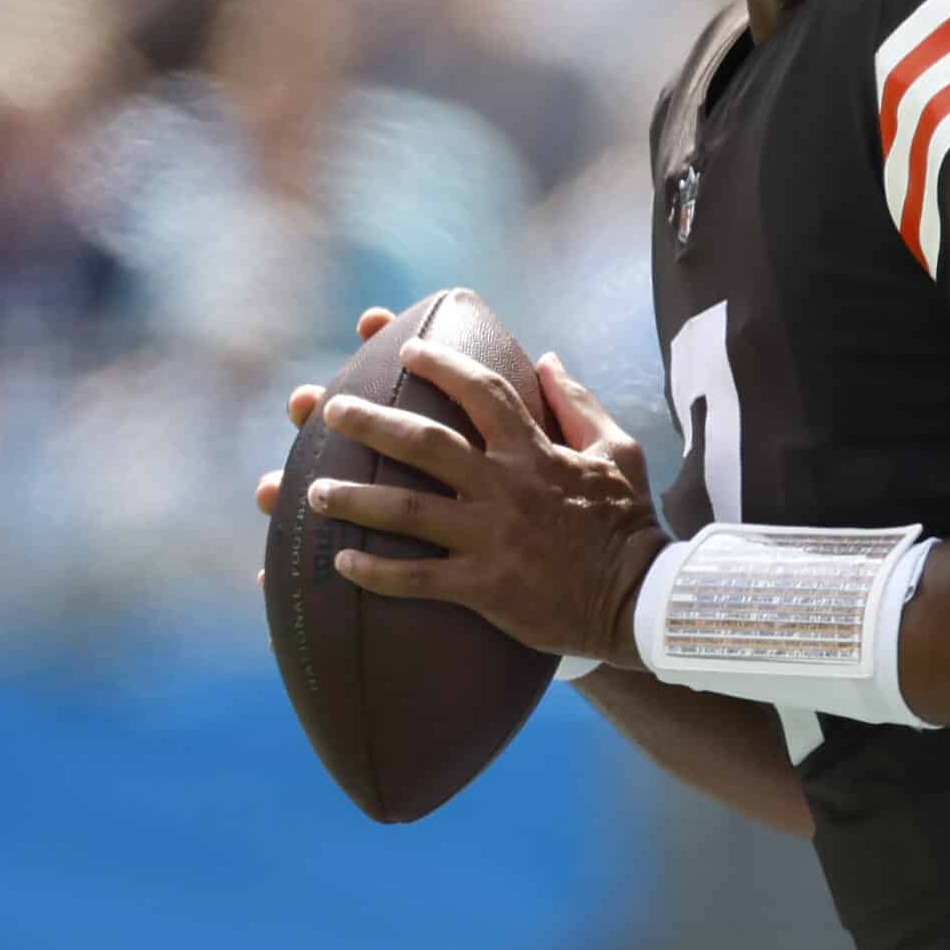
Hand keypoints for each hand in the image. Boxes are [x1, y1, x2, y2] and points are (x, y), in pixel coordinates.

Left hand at [262, 315, 662, 666]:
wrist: (639, 598)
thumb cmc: (627, 522)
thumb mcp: (617, 449)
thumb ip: (576, 403)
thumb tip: (545, 358)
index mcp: (534, 450)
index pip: (481, 391)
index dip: (440, 365)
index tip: (404, 350)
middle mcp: (504, 487)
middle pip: (423, 443)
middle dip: (369, 421)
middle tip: (328, 409)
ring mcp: (490, 538)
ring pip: (405, 510)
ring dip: (353, 496)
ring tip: (310, 490)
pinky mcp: (483, 587)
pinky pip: (416, 578)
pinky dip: (375, 570)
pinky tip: (340, 562)